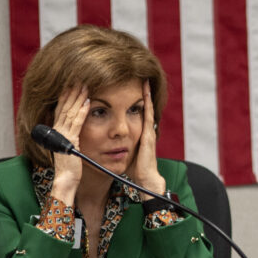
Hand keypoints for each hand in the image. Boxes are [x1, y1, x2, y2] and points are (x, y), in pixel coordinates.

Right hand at [50, 85, 89, 204]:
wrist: (66, 179)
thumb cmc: (70, 165)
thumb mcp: (71, 146)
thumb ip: (72, 135)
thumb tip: (76, 129)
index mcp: (58, 131)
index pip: (61, 108)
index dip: (66, 95)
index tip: (73, 83)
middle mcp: (58, 130)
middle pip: (64, 106)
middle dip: (72, 91)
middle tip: (79, 78)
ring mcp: (63, 135)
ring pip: (70, 112)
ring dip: (78, 98)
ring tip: (84, 85)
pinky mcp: (70, 141)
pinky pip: (76, 124)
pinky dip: (82, 112)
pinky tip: (88, 103)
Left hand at [130, 80, 165, 199]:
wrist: (145, 179)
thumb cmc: (135, 170)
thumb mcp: (126, 154)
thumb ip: (119, 146)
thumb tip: (109, 142)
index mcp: (139, 134)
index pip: (136, 114)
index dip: (134, 101)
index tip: (130, 89)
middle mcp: (145, 130)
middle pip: (143, 108)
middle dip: (142, 94)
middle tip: (140, 78)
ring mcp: (148, 131)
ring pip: (146, 108)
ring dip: (146, 94)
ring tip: (144, 80)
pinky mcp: (148, 134)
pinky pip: (147, 115)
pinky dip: (147, 103)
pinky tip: (145, 93)